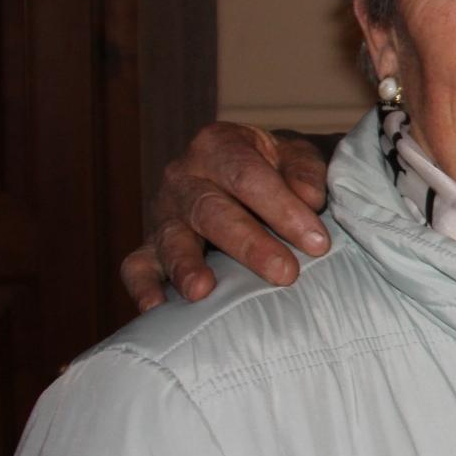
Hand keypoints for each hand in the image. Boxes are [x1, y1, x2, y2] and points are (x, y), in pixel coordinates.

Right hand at [119, 123, 329, 310]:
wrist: (248, 176)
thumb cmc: (278, 169)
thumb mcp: (296, 157)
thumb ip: (305, 172)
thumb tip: (309, 197)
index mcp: (218, 146)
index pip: (248, 177)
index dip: (283, 209)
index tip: (318, 243)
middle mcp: (183, 176)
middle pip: (211, 211)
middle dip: (250, 245)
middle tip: (285, 274)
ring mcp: (164, 214)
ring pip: (172, 239)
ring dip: (187, 266)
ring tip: (203, 291)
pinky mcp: (151, 246)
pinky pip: (138, 266)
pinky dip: (143, 287)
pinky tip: (157, 309)